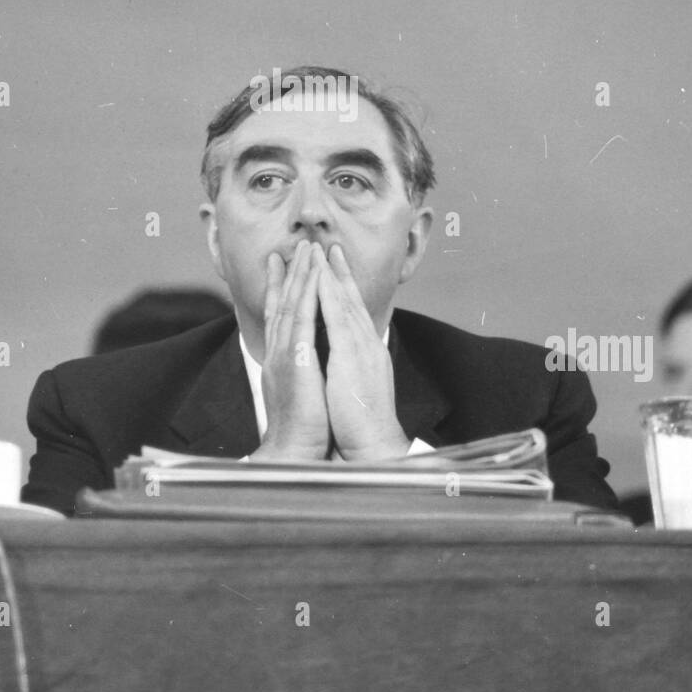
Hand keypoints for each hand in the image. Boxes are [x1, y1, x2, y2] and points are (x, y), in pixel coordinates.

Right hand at [251, 241, 330, 461]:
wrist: (296, 452)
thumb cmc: (303, 429)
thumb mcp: (299, 391)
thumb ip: (299, 369)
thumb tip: (306, 358)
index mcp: (283, 359)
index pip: (281, 316)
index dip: (280, 288)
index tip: (282, 265)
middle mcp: (281, 352)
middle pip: (283, 304)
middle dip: (288, 273)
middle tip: (293, 247)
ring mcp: (286, 354)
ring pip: (291, 305)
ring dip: (298, 275)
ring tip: (305, 250)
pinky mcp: (297, 360)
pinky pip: (303, 320)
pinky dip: (307, 295)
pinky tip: (312, 276)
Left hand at [317, 244, 409, 460]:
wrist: (372, 446)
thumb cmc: (359, 423)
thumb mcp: (352, 386)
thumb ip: (345, 366)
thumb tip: (334, 358)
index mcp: (364, 351)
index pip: (351, 311)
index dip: (342, 286)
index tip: (332, 265)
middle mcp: (365, 343)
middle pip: (350, 299)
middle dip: (337, 271)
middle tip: (327, 245)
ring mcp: (360, 347)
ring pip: (344, 302)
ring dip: (331, 274)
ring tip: (320, 251)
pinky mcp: (351, 355)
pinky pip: (337, 317)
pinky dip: (328, 295)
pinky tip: (318, 278)